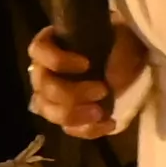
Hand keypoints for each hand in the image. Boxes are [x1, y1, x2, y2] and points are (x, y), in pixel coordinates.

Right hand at [28, 20, 149, 141]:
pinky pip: (67, 128)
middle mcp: (43, 70)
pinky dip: (86, 129)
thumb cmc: (117, 42)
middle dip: (72, 94)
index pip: (39, 51)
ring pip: (49, 111)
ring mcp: (50, 96)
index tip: (86, 64)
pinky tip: (108, 124)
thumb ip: (117, 52)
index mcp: (51, 43)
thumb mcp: (123, 37)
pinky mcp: (65, 115)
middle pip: (44, 87)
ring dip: (74, 115)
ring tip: (101, 113)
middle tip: (102, 90)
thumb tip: (110, 78)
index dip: (58, 60)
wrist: (126, 60)